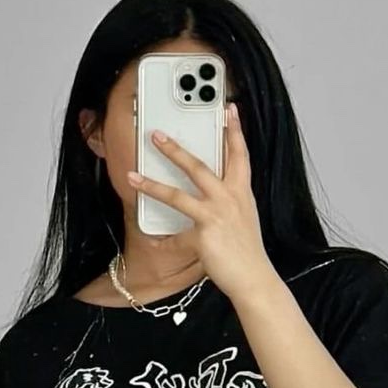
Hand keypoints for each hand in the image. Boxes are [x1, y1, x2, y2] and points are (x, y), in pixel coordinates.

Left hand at [126, 103, 277, 304]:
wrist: (254, 277)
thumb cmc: (248, 253)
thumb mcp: (242, 220)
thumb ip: (227, 205)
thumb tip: (211, 200)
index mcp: (241, 193)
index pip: (239, 154)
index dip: (234, 130)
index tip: (229, 110)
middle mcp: (230, 198)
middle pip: (200, 165)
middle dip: (176, 148)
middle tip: (157, 134)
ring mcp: (217, 213)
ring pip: (179, 192)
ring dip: (153, 182)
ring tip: (133, 174)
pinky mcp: (205, 232)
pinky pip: (176, 233)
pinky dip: (162, 239)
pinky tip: (150, 240)